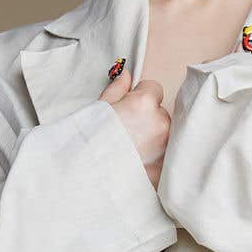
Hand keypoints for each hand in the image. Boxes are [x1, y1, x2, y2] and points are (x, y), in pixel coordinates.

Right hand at [99, 68, 172, 186]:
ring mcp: (166, 146)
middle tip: (127, 133)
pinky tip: (137, 163)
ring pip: (165, 134)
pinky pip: (165, 156)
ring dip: (154, 138)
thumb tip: (126, 74)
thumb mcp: (99, 108)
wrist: (85, 177)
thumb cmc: (90, 141)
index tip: (128, 108)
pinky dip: (155, 158)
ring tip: (131, 150)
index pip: (153, 88)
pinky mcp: (165, 168)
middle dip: (148, 118)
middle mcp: (161, 122)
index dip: (139, 96)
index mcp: (145, 103)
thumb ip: (117, 89)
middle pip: (160, 112)